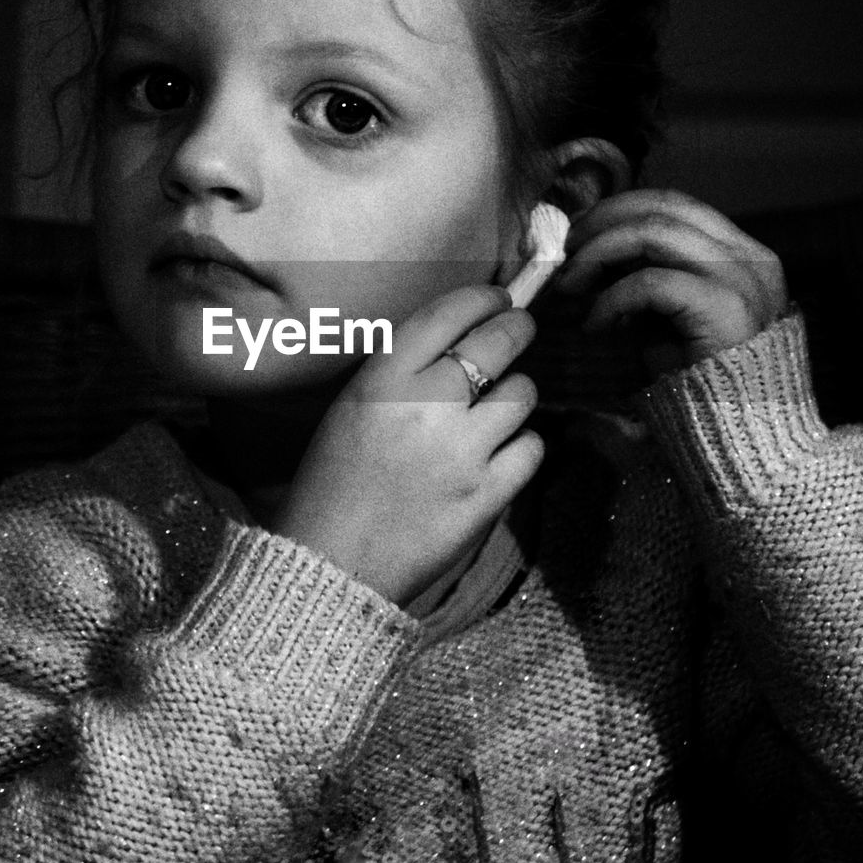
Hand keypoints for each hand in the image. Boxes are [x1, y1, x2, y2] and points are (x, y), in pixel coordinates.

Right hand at [271, 286, 541, 605]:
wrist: (330, 563)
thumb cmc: (332, 482)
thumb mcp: (352, 406)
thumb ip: (402, 370)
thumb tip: (460, 338)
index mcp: (384, 376)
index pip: (451, 312)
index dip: (485, 298)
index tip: (498, 299)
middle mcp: (428, 404)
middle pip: (500, 342)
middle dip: (517, 329)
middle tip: (519, 331)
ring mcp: (463, 451)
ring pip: (524, 394)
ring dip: (516, 395)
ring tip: (501, 406)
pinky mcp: (487, 494)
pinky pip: (532, 448)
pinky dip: (522, 446)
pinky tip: (503, 450)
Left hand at [552, 189, 788, 377]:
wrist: (740, 444)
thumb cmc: (696, 386)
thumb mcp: (662, 319)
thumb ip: (639, 278)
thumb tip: (587, 251)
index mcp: (740, 254)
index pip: (672, 204)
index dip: (614, 210)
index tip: (573, 235)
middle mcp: (750, 258)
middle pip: (661, 206)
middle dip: (600, 223)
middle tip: (561, 253)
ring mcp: (744, 280)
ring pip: (653, 232)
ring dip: (598, 254)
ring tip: (569, 287)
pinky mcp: (728, 310)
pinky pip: (652, 282)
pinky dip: (612, 299)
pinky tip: (595, 326)